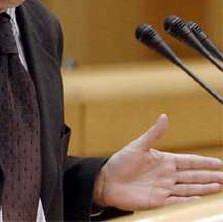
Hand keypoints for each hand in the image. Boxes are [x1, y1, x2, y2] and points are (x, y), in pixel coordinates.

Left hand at [93, 114, 222, 210]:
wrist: (107, 181)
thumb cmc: (120, 162)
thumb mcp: (138, 145)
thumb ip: (154, 133)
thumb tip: (164, 116)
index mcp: (163, 160)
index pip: (189, 162)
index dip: (205, 163)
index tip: (220, 163)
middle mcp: (167, 175)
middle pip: (194, 176)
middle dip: (211, 177)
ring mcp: (164, 188)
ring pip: (190, 189)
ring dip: (205, 189)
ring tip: (219, 187)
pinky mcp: (159, 201)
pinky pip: (179, 202)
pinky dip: (191, 201)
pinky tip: (202, 200)